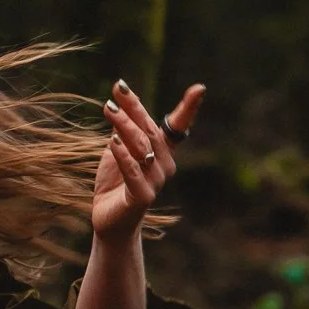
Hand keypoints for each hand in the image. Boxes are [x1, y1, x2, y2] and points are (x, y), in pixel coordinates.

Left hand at [92, 78, 204, 241]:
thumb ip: (123, 127)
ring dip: (124, 126)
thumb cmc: (116, 182)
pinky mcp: (142, 196)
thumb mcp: (119, 149)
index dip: (189, 109)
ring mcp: (156, 181)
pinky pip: (133, 171)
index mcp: (164, 152)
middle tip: (117, 92)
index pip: (177, 127)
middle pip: (151, 131)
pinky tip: (112, 141)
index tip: (199, 88)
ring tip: (108, 109)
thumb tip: (120, 96)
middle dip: (134, 109)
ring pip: (142, 147)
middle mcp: (165, 165)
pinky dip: (123, 155)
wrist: (109, 219)